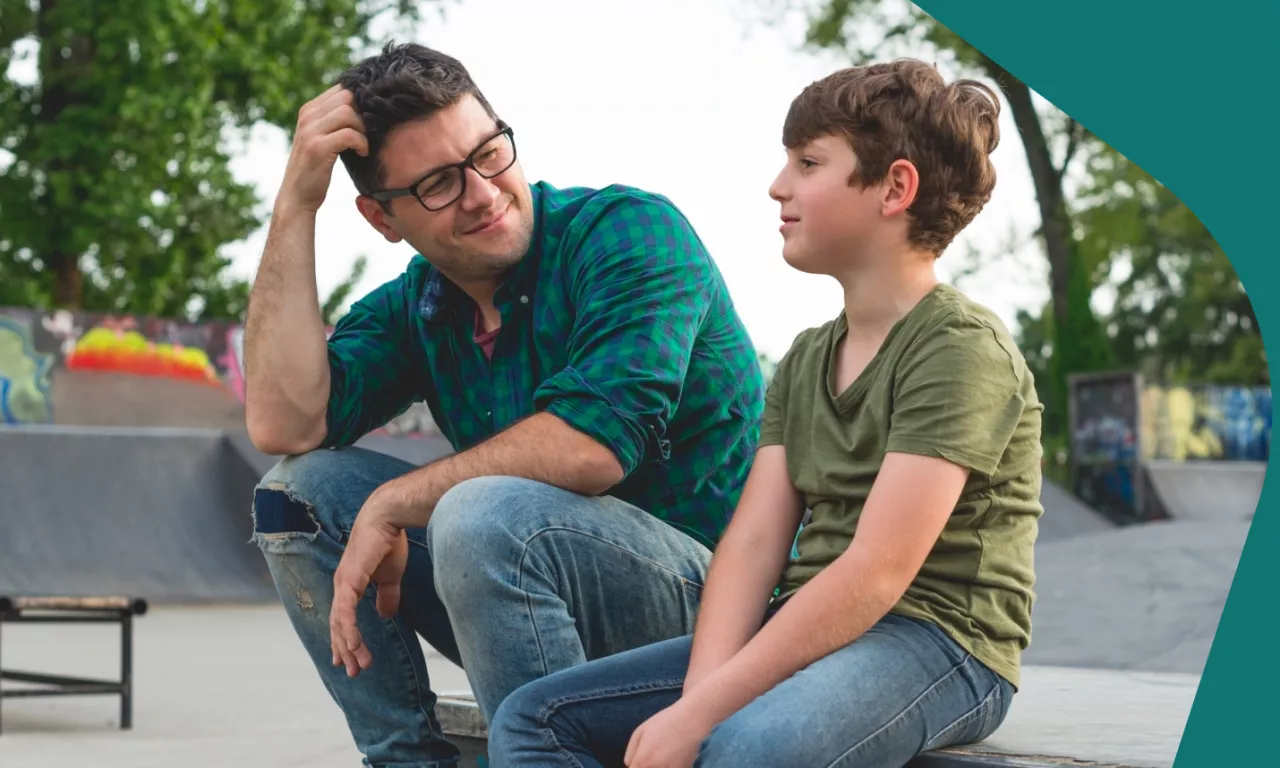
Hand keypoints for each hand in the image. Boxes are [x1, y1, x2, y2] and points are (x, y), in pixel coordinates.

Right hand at [279, 83, 368, 215]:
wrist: (296, 196)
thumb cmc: (315, 169)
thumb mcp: (321, 138)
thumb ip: (334, 121)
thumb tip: (364, 107)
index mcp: (309, 110)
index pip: (341, 89)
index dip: (360, 102)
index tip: (368, 120)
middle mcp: (307, 116)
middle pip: (346, 96)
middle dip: (362, 114)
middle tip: (366, 133)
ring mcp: (310, 131)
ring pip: (348, 112)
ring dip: (362, 129)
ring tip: (362, 145)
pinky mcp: (317, 147)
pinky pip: (349, 134)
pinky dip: (361, 143)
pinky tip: (361, 153)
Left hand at [329, 489, 408, 677]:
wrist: (387, 518)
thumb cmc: (388, 542)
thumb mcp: (389, 577)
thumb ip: (387, 596)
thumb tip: (386, 614)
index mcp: (349, 584)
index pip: (343, 618)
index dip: (344, 639)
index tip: (349, 659)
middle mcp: (341, 586)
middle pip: (338, 626)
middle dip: (346, 650)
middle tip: (354, 671)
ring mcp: (342, 583)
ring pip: (340, 623)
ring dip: (350, 646)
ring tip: (360, 664)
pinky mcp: (349, 580)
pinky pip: (345, 611)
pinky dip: (348, 629)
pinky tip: (354, 645)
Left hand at [624, 700, 713, 767]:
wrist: (691, 720)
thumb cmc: (664, 722)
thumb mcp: (640, 732)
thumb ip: (631, 752)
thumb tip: (630, 765)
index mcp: (642, 761)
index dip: (636, 765)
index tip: (640, 761)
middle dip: (645, 765)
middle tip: (652, 754)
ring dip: (658, 765)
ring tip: (664, 753)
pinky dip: (671, 765)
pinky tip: (673, 755)